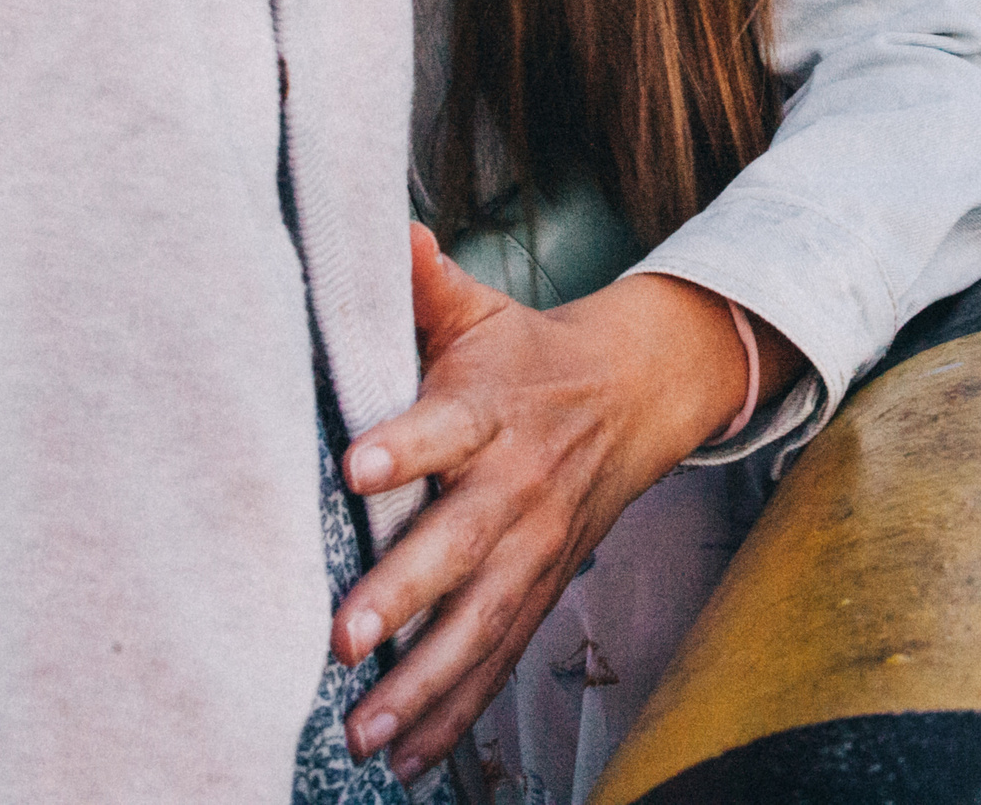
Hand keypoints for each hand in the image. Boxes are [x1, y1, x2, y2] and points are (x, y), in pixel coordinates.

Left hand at [330, 227, 791, 780]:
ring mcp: (533, 550)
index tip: (355, 466)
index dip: (403, 448)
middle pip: (459, 545)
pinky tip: (405, 759)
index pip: (446, 428)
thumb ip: (425, 282)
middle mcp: (515, 487)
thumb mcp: (483, 311)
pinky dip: (456, 714)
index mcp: (493, 410)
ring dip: (423, 679)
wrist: (637, 395)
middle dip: (403, 593)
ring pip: (480, 622)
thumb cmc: (529, 355)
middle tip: (343, 635)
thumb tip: (390, 230)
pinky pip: (498, 660)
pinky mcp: (539, 592)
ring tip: (365, 727)